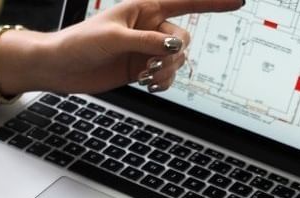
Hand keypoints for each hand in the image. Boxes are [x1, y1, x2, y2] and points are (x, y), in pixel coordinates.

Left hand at [14, 0, 242, 93]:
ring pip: (176, 60)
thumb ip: (147, 42)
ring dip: (166, 71)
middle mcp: (149, 27)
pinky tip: (150, 86)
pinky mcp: (140, 69)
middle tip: (152, 66)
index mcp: (146, 8)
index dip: (214, 2)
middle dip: (173, 55)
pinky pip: (165, 76)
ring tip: (145, 77)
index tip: (239, 1)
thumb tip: (174, 48)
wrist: (60, 68)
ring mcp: (146, 49)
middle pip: (183, 38)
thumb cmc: (80, 43)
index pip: (186, 1)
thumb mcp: (115, 39)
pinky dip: (163, 82)